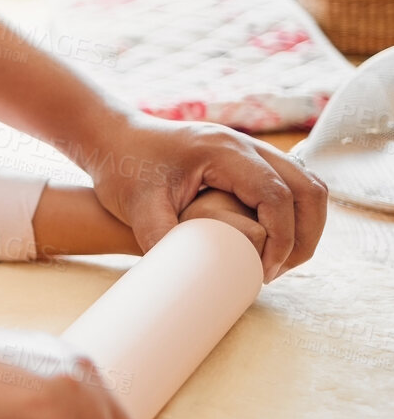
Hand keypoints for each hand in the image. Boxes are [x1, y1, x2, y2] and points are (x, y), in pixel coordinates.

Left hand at [82, 114, 326, 281]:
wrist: (111, 138)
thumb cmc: (121, 168)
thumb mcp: (138, 207)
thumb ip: (163, 240)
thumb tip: (189, 281)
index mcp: (224, 151)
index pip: (278, 196)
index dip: (281, 239)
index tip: (264, 272)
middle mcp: (245, 145)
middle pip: (307, 188)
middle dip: (304, 236)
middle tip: (278, 272)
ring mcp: (249, 148)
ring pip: (306, 184)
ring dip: (305, 224)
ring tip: (278, 262)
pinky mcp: (245, 158)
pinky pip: (289, 182)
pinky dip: (293, 213)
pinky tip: (270, 241)